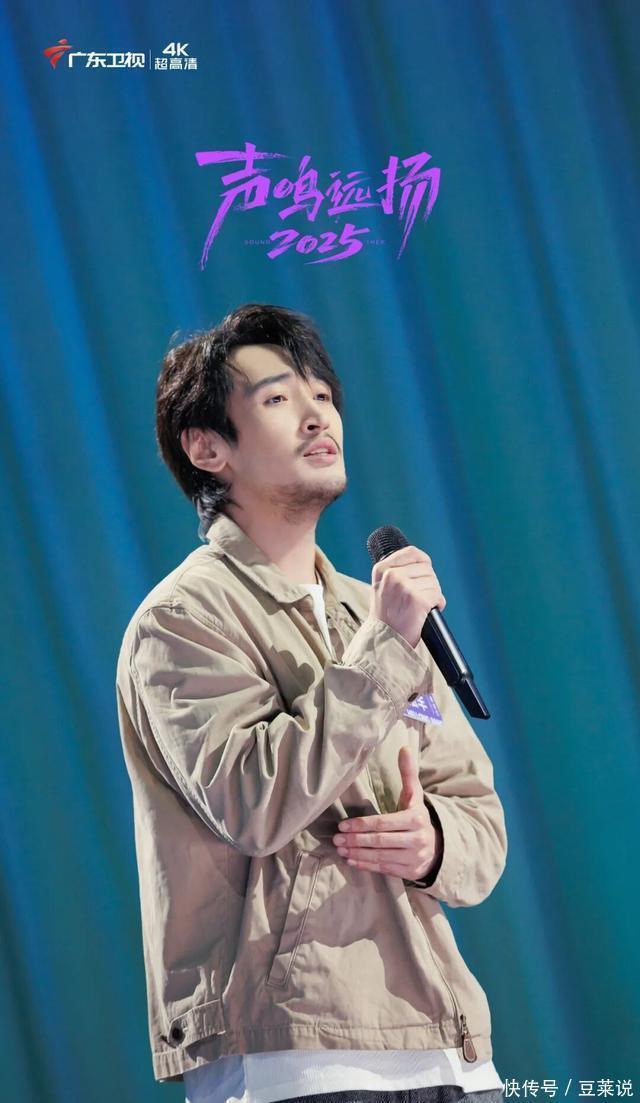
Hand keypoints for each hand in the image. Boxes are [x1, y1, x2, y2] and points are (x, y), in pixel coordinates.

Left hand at [332, 746, 443, 880]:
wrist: (437, 847)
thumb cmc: (417, 817)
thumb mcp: (415, 795)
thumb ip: (408, 773)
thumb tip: (404, 748)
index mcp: (416, 819)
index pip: (383, 823)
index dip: (362, 825)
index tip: (343, 824)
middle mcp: (417, 839)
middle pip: (380, 841)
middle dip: (356, 840)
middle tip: (336, 838)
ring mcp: (414, 858)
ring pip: (380, 857)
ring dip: (357, 853)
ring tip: (340, 848)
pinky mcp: (410, 872)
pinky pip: (384, 869)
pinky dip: (366, 865)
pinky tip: (351, 860)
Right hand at [369, 545, 445, 647]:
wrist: (384, 641)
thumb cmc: (387, 616)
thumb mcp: (381, 587)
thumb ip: (396, 571)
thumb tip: (423, 562)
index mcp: (381, 569)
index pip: (412, 552)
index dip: (423, 563)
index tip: (423, 574)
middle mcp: (391, 575)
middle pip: (427, 568)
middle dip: (428, 583)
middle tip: (418, 599)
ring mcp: (404, 586)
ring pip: (434, 582)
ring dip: (433, 595)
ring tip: (420, 607)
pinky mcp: (417, 600)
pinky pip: (438, 596)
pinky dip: (437, 605)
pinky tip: (426, 613)